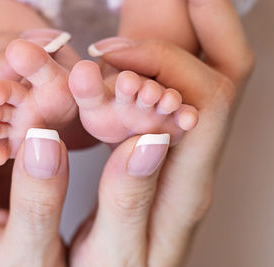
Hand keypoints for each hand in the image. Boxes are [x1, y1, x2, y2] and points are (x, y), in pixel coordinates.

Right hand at [70, 0, 254, 265]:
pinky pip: (185, 93)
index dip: (160, 63)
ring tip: (176, 3)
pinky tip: (144, 49)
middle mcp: (199, 163)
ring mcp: (188, 153)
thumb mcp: (113, 250)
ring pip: (213, 77)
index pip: (204, 101)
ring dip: (194, 33)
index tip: (108, 51)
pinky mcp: (171, 151)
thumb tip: (144, 139)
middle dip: (206, 21)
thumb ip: (126, 200)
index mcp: (187, 188)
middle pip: (228, 75)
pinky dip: (170, 59)